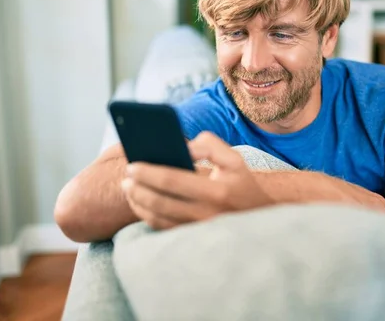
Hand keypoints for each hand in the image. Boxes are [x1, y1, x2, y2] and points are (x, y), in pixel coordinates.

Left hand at [121, 132, 273, 229]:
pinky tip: (139, 203)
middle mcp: (207, 214)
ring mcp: (199, 230)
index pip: (173, 181)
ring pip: (159, 218)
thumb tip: (182, 147)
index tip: (131, 166)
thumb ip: (208, 145)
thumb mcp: (233, 157)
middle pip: (161, 202)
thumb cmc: (240, 181)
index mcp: (217, 191)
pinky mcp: (194, 238)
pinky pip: (163, 229)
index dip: (149, 173)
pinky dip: (147, 216)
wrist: (259, 213)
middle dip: (137, 189)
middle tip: (125, 178)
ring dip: (138, 203)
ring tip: (127, 189)